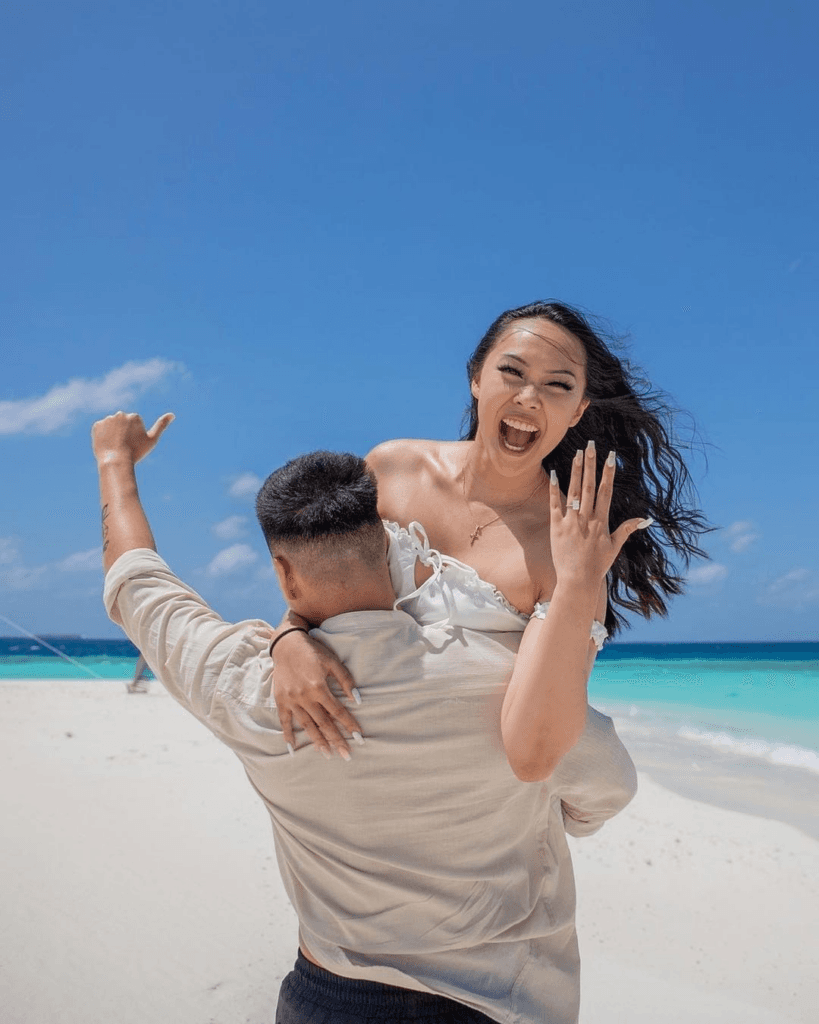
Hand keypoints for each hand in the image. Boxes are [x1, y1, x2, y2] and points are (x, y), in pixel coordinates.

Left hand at [92, 412, 174, 464]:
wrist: (116, 461)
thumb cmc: (136, 452)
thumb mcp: (152, 440)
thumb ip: (162, 425)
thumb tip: (172, 414)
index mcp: (134, 416)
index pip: (134, 424)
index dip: (134, 436)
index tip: (133, 444)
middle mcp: (120, 414)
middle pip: (122, 424)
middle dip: (123, 433)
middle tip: (124, 446)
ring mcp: (107, 419)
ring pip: (111, 427)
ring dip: (113, 434)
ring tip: (115, 446)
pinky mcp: (96, 425)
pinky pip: (101, 430)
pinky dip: (103, 436)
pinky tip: (107, 444)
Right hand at [271, 628, 362, 759]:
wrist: (287, 644)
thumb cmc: (313, 652)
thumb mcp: (332, 661)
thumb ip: (345, 680)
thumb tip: (357, 700)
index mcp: (319, 687)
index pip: (338, 711)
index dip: (349, 724)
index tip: (359, 737)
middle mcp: (305, 697)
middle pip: (324, 723)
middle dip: (336, 740)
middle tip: (346, 755)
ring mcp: (291, 700)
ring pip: (306, 725)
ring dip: (317, 741)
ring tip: (326, 754)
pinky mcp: (280, 700)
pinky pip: (285, 720)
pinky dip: (288, 734)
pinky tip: (292, 746)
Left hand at [549, 443, 650, 584]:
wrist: (577, 580)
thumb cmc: (597, 565)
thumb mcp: (614, 547)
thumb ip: (627, 530)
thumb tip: (645, 520)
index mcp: (601, 522)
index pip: (606, 491)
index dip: (609, 472)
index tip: (611, 456)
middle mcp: (586, 519)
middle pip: (590, 486)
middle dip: (591, 464)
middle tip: (591, 445)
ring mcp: (570, 522)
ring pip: (574, 492)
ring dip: (576, 471)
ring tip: (577, 453)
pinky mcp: (556, 527)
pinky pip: (555, 504)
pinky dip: (554, 489)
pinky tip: (555, 473)